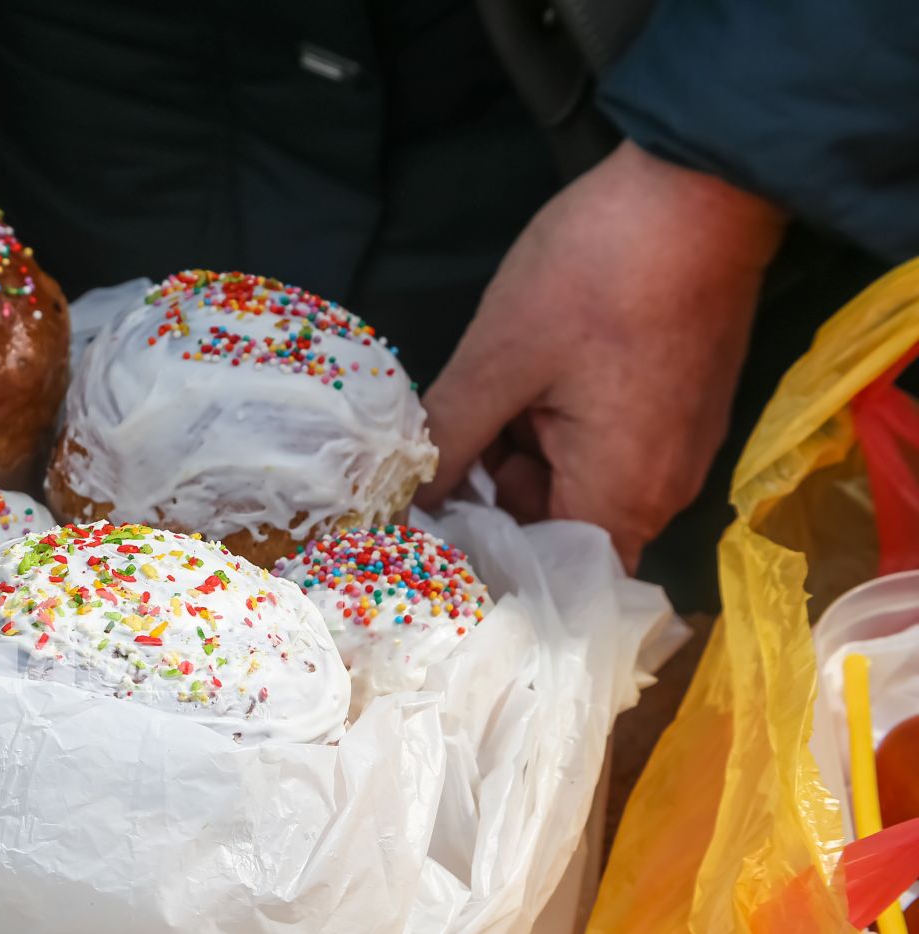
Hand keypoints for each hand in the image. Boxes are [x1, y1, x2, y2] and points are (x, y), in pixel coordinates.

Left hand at [415, 141, 786, 569]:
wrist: (702, 184)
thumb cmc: (599, 274)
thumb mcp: (499, 359)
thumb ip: (449, 440)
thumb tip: (402, 499)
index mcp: (621, 497)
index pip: (544, 577)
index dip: (480, 559)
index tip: (421, 531)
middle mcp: (658, 490)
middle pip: (553, 530)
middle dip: (491, 494)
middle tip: (447, 438)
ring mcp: (672, 449)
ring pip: (570, 482)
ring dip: (518, 451)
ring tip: (493, 388)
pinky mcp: (675, 409)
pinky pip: (601, 445)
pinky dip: (554, 423)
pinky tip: (526, 375)